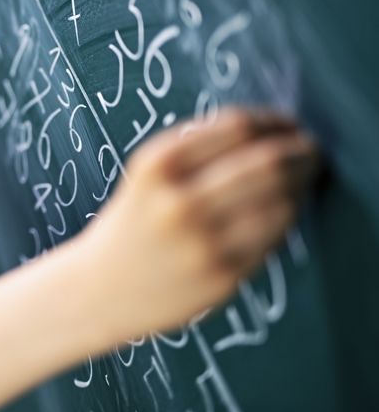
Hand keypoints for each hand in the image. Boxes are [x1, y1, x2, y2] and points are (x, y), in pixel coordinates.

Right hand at [78, 107, 320, 341]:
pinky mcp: (223, 275)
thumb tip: (274, 132)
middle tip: (310, 150)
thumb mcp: (148, 174)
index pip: (237, 127)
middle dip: (300, 151)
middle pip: (267, 161)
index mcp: (156, 165)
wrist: (101, 289)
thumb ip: (200, 149)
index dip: (274, 121)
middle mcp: (179, 201)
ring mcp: (202, 242)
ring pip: (281, 200)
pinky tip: (282, 211)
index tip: (288, 124)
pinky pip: (274, 237)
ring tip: (300, 180)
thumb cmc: (133, 223)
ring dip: (300, 185)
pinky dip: (286, 218)